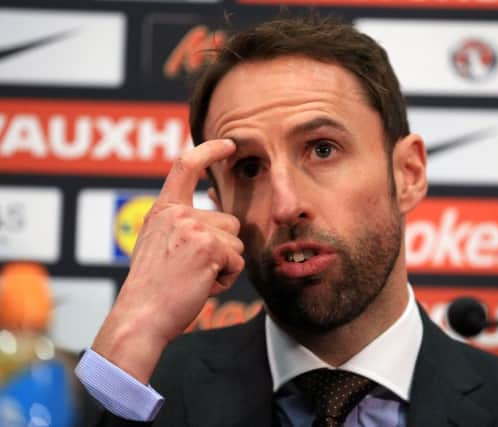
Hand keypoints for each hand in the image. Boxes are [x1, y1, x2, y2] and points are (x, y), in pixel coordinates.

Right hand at [91, 139, 242, 382]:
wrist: (141, 318)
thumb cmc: (153, 289)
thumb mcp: (159, 244)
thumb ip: (183, 224)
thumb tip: (221, 212)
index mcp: (163, 210)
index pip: (185, 166)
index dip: (209, 151)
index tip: (228, 144)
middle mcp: (178, 214)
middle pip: (229, 221)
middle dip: (222, 248)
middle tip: (192, 270)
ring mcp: (194, 228)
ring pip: (236, 243)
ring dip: (224, 265)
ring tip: (194, 279)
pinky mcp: (210, 247)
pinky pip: (237, 262)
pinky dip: (226, 279)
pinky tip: (201, 286)